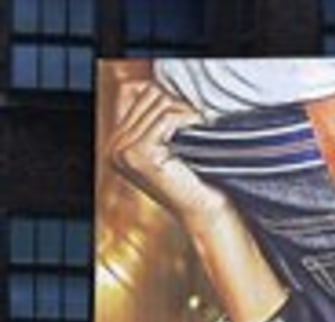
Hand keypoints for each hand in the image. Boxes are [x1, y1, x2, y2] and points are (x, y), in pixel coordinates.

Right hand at [107, 77, 227, 227]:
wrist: (205, 213)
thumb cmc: (194, 180)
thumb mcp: (169, 145)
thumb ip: (155, 117)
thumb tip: (153, 82)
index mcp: (117, 144)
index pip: (135, 92)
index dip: (165, 95)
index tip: (187, 111)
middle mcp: (115, 148)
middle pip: (146, 95)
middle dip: (176, 102)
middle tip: (198, 119)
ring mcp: (124, 151)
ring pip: (157, 104)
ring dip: (184, 111)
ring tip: (200, 126)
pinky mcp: (141, 154)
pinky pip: (166, 118)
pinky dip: (187, 120)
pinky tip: (200, 130)